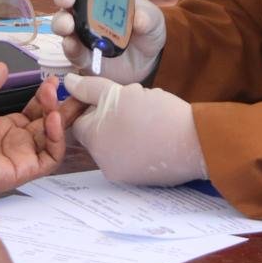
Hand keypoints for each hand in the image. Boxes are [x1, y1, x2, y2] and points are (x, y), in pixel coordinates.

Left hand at [0, 64, 66, 201]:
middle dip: (63, 107)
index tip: (52, 81)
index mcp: (0, 130)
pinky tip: (52, 119)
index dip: (45, 98)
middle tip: (74, 88)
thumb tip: (1, 68)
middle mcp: (13, 144)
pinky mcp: (19, 170)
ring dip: (59, 117)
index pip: (33, 113)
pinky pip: (49, 157)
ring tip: (55, 97)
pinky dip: (57, 139)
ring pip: (53, 140)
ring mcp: (18, 158)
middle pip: (48, 126)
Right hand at [50, 0, 165, 84]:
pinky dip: (69, 46)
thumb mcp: (154, 20)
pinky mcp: (81, 54)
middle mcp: (84, 7)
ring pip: (61, 21)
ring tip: (68, 24)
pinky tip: (72, 44)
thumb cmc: (146, 30)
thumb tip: (139, 19)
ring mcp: (80, 31)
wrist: (147, 61)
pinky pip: (70, 49)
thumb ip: (149, 17)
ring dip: (61, 21)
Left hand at [63, 73, 206, 185]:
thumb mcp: (118, 93)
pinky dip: (142, 143)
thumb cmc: (154, 114)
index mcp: (93, 141)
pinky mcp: (143, 180)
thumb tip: (67, 82)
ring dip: (128, 127)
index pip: (81, 120)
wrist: (194, 142)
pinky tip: (158, 131)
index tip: (114, 95)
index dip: (95, 104)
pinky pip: (134, 155)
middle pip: (99, 132)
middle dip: (113, 115)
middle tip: (135, 101)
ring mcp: (124, 174)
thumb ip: (90, 88)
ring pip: (117, 143)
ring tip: (150, 115)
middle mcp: (103, 163)